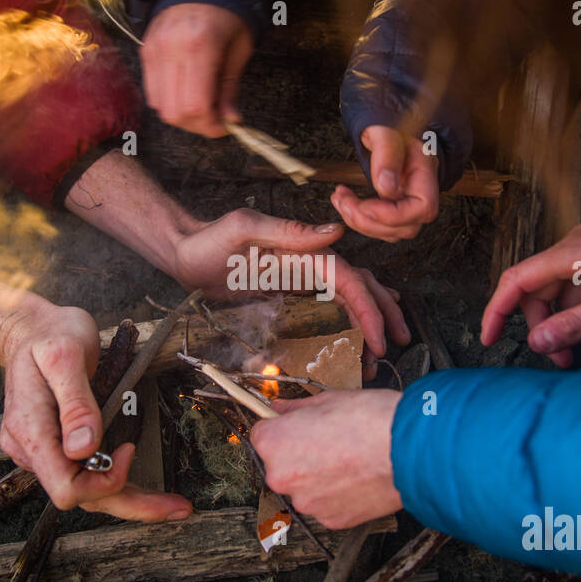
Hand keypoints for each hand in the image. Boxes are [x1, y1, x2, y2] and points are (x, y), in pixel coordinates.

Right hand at [0, 300, 192, 521]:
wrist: (29, 330)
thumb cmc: (48, 336)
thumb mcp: (65, 355)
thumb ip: (75, 402)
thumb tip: (84, 448)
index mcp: (31, 431)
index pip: (66, 486)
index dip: (104, 480)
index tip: (129, 448)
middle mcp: (32, 450)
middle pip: (83, 498)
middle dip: (132, 505)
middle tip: (178, 506)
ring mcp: (44, 452)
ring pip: (88, 493)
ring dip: (131, 501)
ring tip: (173, 504)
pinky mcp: (57, 448)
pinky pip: (88, 476)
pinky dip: (118, 484)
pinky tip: (148, 490)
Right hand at [141, 3, 251, 137]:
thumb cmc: (227, 16)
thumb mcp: (240, 49)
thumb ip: (230, 88)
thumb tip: (230, 120)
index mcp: (200, 47)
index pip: (195, 106)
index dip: (210, 126)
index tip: (224, 127)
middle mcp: (171, 50)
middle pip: (174, 112)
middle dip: (197, 125)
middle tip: (214, 119)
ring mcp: (154, 52)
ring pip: (160, 107)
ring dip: (182, 116)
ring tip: (201, 105)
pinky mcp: (146, 53)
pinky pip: (152, 93)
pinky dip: (169, 101)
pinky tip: (186, 92)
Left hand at [169, 207, 411, 364]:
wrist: (185, 253)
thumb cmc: (208, 242)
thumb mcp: (244, 229)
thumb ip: (287, 230)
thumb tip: (334, 232)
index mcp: (304, 250)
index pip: (348, 279)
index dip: (368, 309)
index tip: (379, 339)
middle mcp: (308, 262)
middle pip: (359, 286)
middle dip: (383, 314)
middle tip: (395, 344)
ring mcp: (302, 278)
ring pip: (349, 298)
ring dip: (370, 321)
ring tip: (380, 351)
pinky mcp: (292, 292)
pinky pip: (328, 308)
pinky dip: (347, 323)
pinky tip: (356, 340)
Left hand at [251, 390, 402, 528]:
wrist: (408, 451)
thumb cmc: (369, 420)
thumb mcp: (327, 400)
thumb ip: (294, 408)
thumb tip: (279, 409)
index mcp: (273, 444)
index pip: (261, 434)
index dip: (282, 428)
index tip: (298, 426)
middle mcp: (281, 478)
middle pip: (281, 464)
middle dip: (299, 454)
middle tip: (330, 441)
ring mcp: (306, 503)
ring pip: (304, 487)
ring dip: (318, 476)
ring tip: (349, 460)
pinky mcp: (331, 520)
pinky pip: (326, 504)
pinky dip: (337, 494)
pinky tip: (357, 477)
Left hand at [330, 126, 439, 241]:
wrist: (386, 134)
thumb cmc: (388, 130)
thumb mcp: (385, 132)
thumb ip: (387, 154)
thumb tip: (386, 187)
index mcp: (426, 175)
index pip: (422, 208)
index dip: (392, 215)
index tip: (364, 205)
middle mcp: (422, 196)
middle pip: (405, 227)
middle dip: (369, 220)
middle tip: (343, 201)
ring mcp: (409, 207)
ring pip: (389, 232)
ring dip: (359, 221)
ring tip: (340, 198)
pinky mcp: (394, 213)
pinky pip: (379, 228)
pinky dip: (358, 220)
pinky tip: (344, 202)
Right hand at [480, 214, 580, 366]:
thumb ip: (579, 325)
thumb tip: (537, 342)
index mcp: (574, 253)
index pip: (517, 281)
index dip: (497, 311)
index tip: (489, 339)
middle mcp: (580, 249)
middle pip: (545, 294)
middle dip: (556, 331)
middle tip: (570, 361)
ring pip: (575, 298)